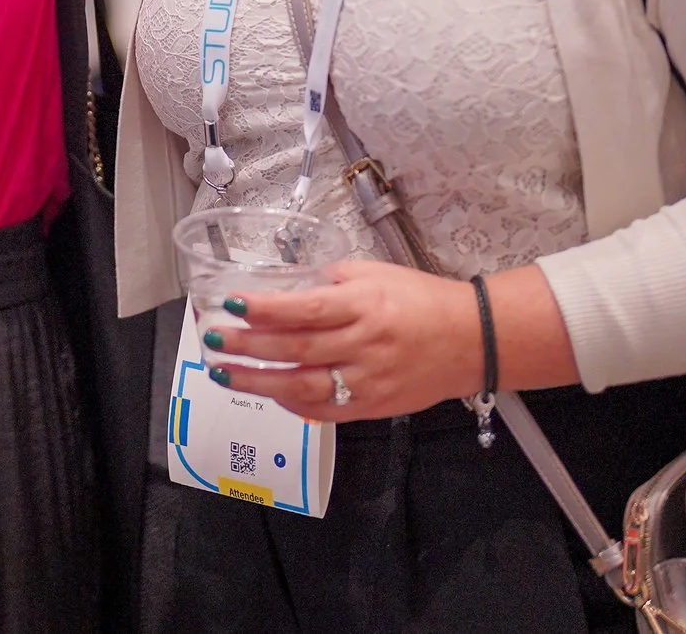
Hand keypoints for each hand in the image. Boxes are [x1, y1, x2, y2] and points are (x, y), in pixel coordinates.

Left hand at [199, 257, 483, 420]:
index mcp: (365, 306)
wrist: (471, 340)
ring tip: (223, 373)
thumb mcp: (374, 274)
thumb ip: (329, 282)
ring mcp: (369, 381)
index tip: (233, 304)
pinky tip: (268, 393)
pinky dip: (292, 404)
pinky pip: (325, 410)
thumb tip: (285, 289)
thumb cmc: (421, 300)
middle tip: (214, 340)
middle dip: (249, 347)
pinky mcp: (374, 407)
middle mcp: (365, 346)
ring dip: (258, 382)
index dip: (266, 310)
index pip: (307, 310)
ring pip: (304, 387)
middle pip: (297, 350)